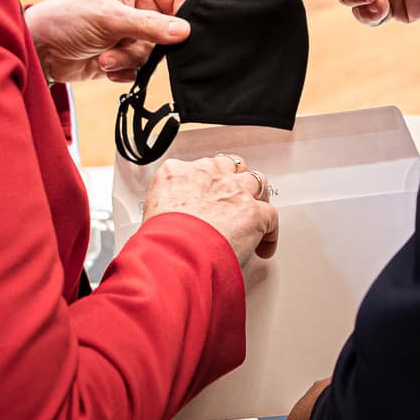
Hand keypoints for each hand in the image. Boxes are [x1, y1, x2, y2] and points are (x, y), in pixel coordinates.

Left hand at [25, 0, 190, 83]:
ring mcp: (133, 37)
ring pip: (154, 55)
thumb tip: (186, 31)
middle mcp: (140, 11)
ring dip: (129, 59)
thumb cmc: (68, 19)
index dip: (186, 12)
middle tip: (133, 44)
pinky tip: (103, 65)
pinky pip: (140, 71)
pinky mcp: (124, 60)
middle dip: (150, 43)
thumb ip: (149, 26)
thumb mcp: (110, 18)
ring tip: (106, 56)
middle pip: (171, 30)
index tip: (186, 31)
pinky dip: (123, 71)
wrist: (39, 50)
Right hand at [142, 153, 278, 267]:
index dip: (209, 181)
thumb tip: (169, 223)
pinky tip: (264, 246)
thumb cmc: (160, 240)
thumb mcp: (149, 213)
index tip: (209, 192)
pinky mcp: (252, 211)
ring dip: (255, 198)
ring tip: (254, 214)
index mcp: (178, 173)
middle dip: (234, 180)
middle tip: (234, 199)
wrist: (175, 253)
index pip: (199, 166)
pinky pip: (270, 216)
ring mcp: (233, 190)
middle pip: (230, 166)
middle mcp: (208, 175)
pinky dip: (269, 233)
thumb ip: (166, 206)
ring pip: (256, 181)